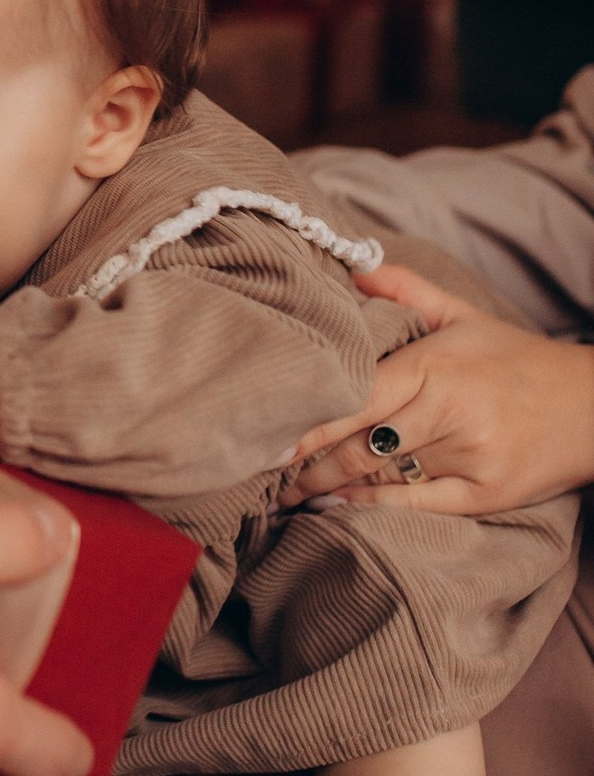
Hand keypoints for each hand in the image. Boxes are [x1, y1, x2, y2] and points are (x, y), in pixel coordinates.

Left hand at [278, 264, 593, 514]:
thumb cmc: (516, 361)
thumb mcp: (463, 316)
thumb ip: (406, 291)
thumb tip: (353, 268)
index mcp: (436, 365)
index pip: (352, 397)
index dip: (303, 422)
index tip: (262, 435)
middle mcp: (450, 411)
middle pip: (356, 443)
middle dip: (302, 464)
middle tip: (259, 472)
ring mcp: (468, 455)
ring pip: (378, 476)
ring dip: (326, 488)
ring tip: (285, 493)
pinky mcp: (485, 494)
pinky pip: (412, 504)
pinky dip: (369, 507)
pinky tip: (334, 507)